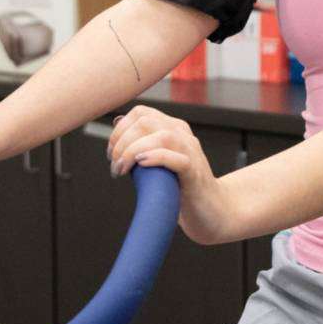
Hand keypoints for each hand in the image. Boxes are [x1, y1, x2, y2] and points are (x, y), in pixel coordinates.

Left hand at [109, 105, 236, 243]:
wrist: (210, 210)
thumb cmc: (180, 187)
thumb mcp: (158, 160)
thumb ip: (142, 145)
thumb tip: (117, 128)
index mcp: (173, 128)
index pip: (141, 113)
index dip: (120, 130)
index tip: (112, 153)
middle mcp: (183, 135)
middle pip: (146, 122)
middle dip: (122, 142)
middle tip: (115, 164)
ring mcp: (191, 152)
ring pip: (161, 137)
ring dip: (133, 151)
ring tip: (122, 169)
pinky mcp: (195, 173)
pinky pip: (177, 158)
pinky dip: (156, 158)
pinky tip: (141, 166)